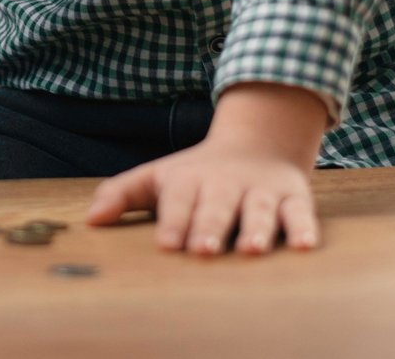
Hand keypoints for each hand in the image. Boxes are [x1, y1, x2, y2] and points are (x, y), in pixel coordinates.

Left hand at [84, 83, 327, 255]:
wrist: (257, 144)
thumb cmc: (197, 175)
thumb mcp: (158, 177)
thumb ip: (122, 195)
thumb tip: (90, 220)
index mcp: (190, 180)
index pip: (179, 200)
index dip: (173, 222)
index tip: (167, 244)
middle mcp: (226, 184)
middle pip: (217, 206)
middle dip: (210, 226)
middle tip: (204, 249)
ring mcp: (261, 191)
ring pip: (260, 210)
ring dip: (257, 229)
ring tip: (252, 250)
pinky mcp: (293, 197)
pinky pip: (300, 213)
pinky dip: (304, 228)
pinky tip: (305, 246)